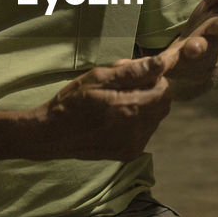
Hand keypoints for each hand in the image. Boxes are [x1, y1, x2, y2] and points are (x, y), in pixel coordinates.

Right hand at [44, 55, 171, 160]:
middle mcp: (136, 130)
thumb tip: (161, 63)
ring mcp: (134, 145)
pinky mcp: (129, 154)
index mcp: (130, 109)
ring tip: (118, 101)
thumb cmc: (72, 101)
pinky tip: (117, 117)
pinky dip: (138, 121)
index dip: (154, 78)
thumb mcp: (99, 78)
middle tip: (125, 86)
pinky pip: (145, 132)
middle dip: (151, 91)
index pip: (165, 90)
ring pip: (155, 119)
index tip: (135, 74)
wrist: (53, 134)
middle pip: (164, 105)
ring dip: (145, 106)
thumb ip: (133, 71)